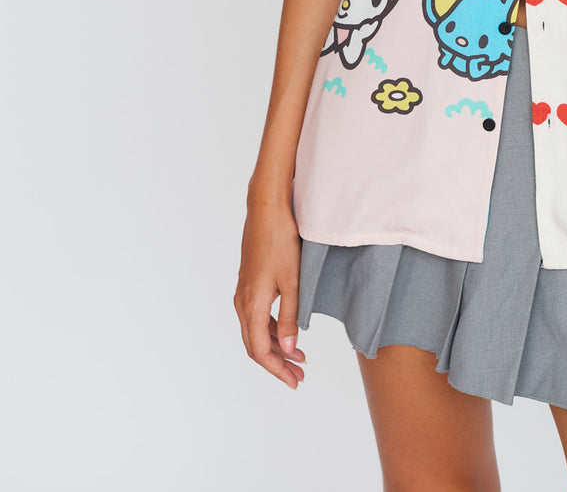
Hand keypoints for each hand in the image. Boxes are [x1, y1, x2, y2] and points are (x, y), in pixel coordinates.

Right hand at [234, 199, 307, 388]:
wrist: (267, 210)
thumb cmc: (281, 241)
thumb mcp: (292, 281)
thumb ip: (291, 316)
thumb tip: (289, 348)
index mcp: (252, 304)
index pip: (260, 351)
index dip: (277, 369)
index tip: (295, 381)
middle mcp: (242, 302)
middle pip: (255, 345)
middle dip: (277, 363)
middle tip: (299, 375)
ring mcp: (243, 292)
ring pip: (256, 331)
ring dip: (275, 346)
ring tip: (299, 356)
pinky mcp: (249, 283)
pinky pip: (256, 316)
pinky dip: (271, 329)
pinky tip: (287, 331)